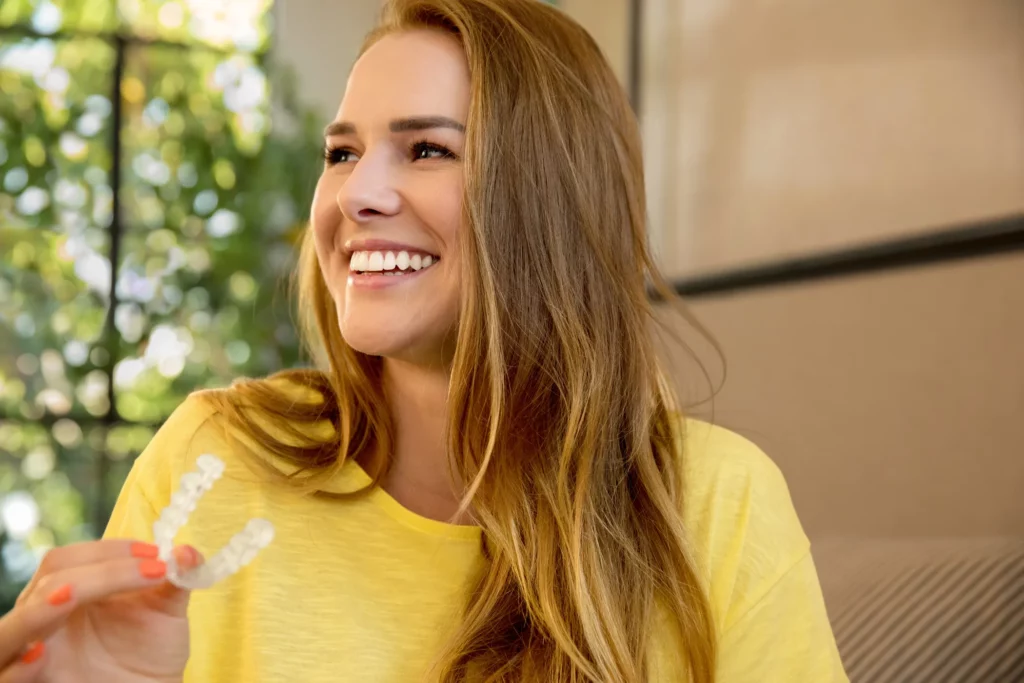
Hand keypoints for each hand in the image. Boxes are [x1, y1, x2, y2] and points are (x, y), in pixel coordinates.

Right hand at [3, 539, 200, 682]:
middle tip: (148, 570)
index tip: (156, 556)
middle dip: (97, 572)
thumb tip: (189, 552)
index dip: (110, 551)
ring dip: (38, 610)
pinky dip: (17, 668)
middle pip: (49, 581)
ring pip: (13, 627)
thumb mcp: (167, 613)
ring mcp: (32, 653)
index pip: (69, 558)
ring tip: (70, 596)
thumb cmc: (150, 654)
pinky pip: (5, 677)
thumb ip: (175, 580)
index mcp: (70, 590)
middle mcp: (43, 618)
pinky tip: (40, 655)